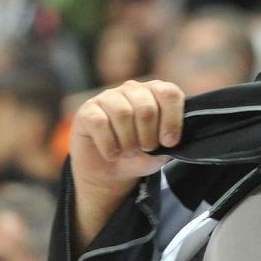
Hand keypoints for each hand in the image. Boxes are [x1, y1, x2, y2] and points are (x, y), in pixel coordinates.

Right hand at [70, 79, 185, 190]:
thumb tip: (169, 141)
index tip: (168, 142)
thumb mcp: (160, 154)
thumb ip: (169, 145)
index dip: (172, 119)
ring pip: (123, 114)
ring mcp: (109, 97)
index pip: (169, 93)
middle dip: (148, 137)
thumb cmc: (139, 156)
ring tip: (128, 152)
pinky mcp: (88, 110)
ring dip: (128, 142)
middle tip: (144, 149)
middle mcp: (133, 89)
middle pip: (147, 108)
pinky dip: (108, 144)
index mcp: (156, 93)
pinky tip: (112, 154)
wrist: (109, 171)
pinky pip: (99, 122)